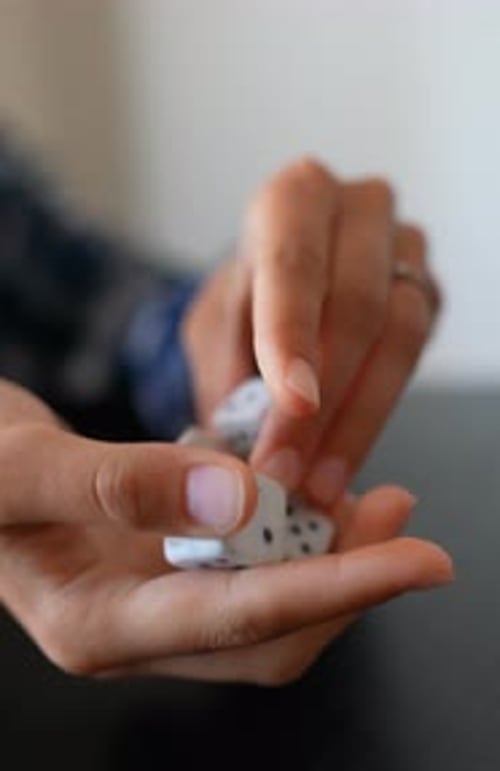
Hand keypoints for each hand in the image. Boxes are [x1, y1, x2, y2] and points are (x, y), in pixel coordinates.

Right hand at [0, 384, 452, 684]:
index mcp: (95, 626)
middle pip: (268, 636)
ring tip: (364, 494)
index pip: (240, 620)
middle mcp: (131, 631)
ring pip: (264, 606)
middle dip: (346, 581)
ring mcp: (148, 605)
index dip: (338, 590)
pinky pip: (242, 568)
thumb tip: (239, 499)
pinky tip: (302, 485)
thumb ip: (118, 484)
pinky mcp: (160, 570)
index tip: (418, 560)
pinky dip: (285, 532)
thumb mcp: (20, 468)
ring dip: (323, 556)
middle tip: (395, 507)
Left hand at [182, 158, 439, 504]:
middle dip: (323, 402)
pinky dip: (376, 417)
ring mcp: (404, 250)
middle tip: (289, 470)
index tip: (292, 402)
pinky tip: (342, 458)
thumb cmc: (248, 307)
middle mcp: (358, 211)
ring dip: (357, 421)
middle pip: (357, 305)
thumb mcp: (216, 334)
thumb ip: (226, 382)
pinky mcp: (428, 294)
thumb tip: (235, 460)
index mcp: (292, 200)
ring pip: (400, 336)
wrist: (284, 294)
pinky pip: (416, 358)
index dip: (293, 334)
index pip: (294, 262)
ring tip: (317, 482)